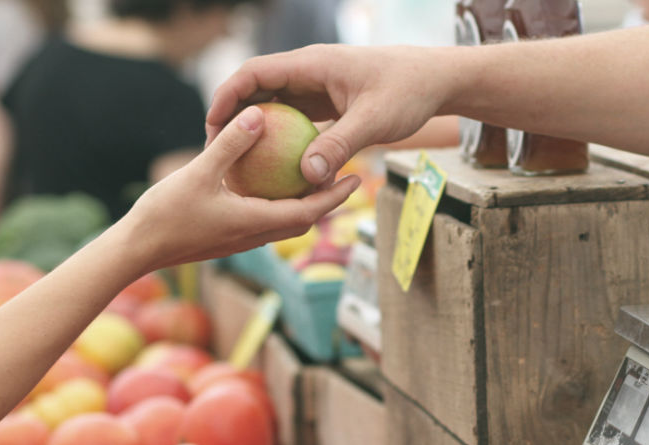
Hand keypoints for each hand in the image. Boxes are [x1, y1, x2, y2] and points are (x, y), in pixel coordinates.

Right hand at [118, 105, 359, 272]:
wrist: (135, 250)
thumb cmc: (165, 214)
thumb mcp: (198, 173)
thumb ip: (230, 145)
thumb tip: (259, 114)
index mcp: (255, 223)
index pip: (308, 212)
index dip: (335, 197)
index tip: (356, 179)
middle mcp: (253, 236)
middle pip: (302, 220)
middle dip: (326, 201)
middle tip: (345, 175)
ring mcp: (239, 240)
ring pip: (282, 222)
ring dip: (302, 204)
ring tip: (313, 177)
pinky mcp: (226, 238)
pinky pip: (262, 220)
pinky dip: (276, 204)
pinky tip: (268, 183)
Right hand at [206, 45, 458, 184]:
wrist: (437, 80)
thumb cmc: (409, 92)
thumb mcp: (374, 120)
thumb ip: (340, 145)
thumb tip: (307, 176)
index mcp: (312, 64)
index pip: (254, 73)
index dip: (227, 96)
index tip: (212, 126)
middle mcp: (309, 72)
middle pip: (257, 89)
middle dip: (233, 116)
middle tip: (216, 151)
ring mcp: (317, 87)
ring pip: (274, 105)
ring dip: (255, 130)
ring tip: (238, 163)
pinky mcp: (327, 102)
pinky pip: (294, 119)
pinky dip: (281, 139)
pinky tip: (275, 169)